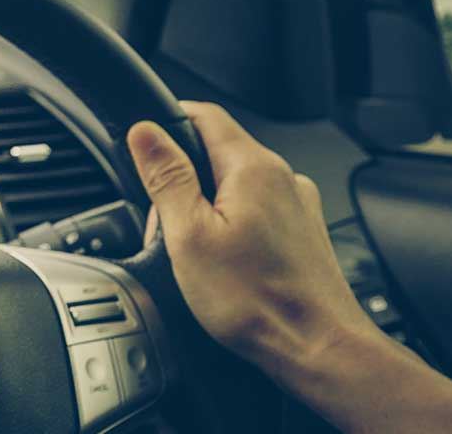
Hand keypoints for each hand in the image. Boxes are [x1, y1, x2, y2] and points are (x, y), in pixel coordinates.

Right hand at [126, 101, 372, 368]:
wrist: (316, 346)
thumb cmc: (256, 300)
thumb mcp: (189, 235)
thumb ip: (166, 177)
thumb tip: (145, 132)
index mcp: (252, 168)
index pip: (204, 114)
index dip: (167, 121)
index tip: (143, 143)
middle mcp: (282, 177)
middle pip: (216, 153)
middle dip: (181, 180)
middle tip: (164, 225)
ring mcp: (296, 204)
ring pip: (235, 185)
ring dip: (204, 207)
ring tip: (195, 255)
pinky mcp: (301, 231)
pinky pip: (255, 211)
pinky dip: (230, 226)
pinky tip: (224, 264)